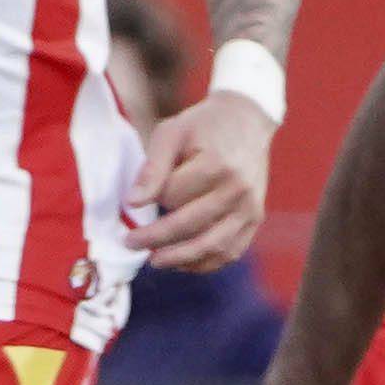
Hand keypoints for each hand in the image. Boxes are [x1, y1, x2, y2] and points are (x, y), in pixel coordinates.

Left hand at [130, 91, 271, 270]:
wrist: (246, 121)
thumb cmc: (202, 126)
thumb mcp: (170, 134)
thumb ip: (152, 169)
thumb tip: (132, 203)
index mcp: (216, 165)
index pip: (173, 197)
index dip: (152, 199)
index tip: (138, 199)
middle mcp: (237, 190)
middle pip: (190, 225)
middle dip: (155, 238)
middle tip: (130, 243)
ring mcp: (249, 207)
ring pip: (212, 246)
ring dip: (180, 258)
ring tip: (155, 261)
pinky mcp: (255, 218)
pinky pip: (231, 251)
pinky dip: (206, 262)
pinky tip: (183, 262)